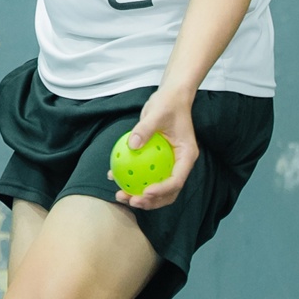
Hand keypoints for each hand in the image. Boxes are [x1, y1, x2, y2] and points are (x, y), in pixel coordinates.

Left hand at [111, 85, 197, 210]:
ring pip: (156, 187)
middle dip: (150, 201)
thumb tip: (131, 146)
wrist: (170, 97)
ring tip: (120, 195)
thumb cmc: (168, 103)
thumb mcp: (157, 113)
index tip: (145, 193)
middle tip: (131, 201)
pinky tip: (112, 177)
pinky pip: (144, 174)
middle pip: (167, 192)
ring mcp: (168, 163)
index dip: (162, 190)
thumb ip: (145, 129)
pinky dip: (131, 178)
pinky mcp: (157, 160)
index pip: (177, 180)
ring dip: (139, 196)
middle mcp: (179, 164)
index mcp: (186, 156)